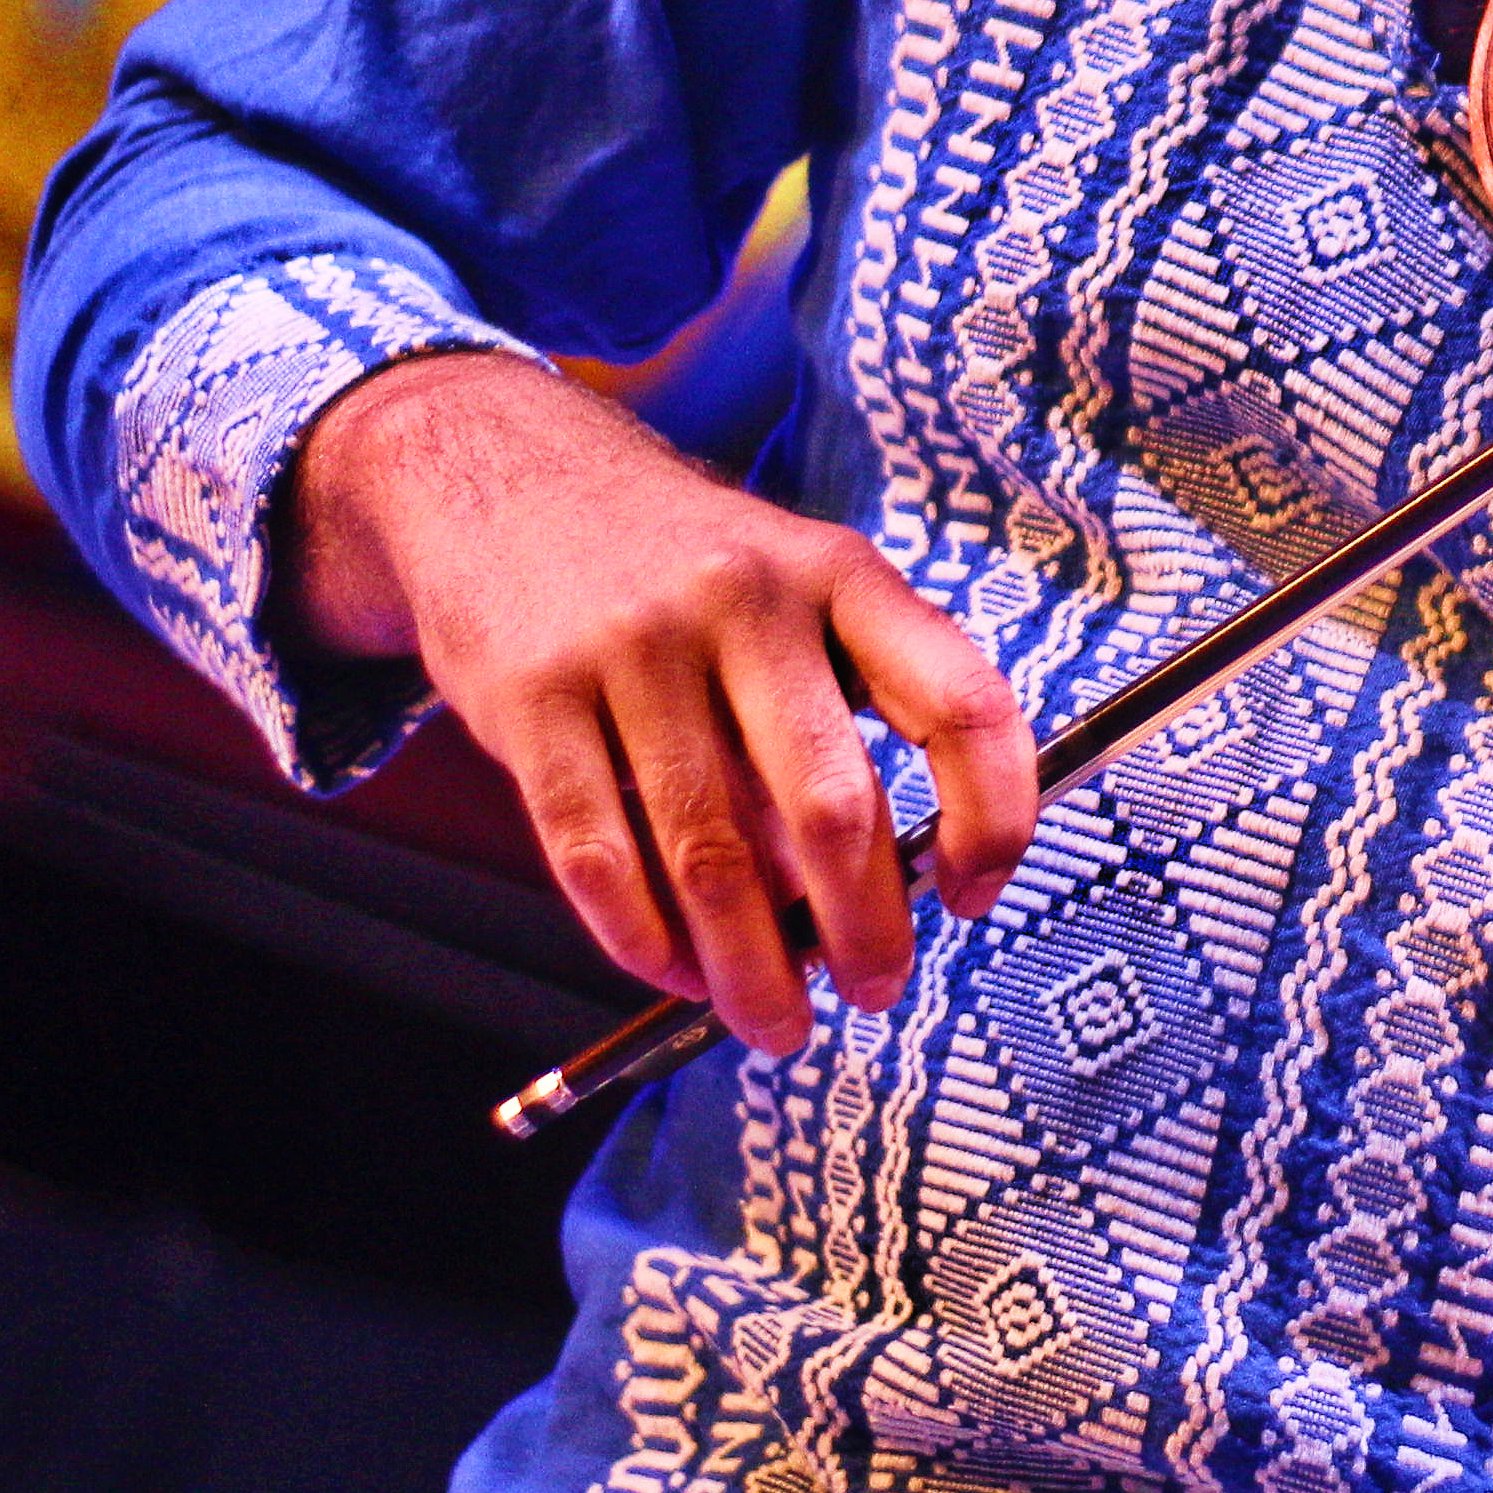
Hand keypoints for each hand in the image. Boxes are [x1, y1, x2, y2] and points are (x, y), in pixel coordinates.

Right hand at [288, 354, 1033, 1054]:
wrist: (498, 470)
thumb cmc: (681, 561)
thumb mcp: (790, 582)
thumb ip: (843, 707)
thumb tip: (879, 894)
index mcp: (839, 571)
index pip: (961, 702)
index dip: (993, 815)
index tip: (973, 895)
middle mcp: (745, 598)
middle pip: (833, 806)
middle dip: (865, 930)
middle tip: (874, 992)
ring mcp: (632, 645)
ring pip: (714, 856)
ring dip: (751, 969)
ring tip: (774, 1022)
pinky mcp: (532, 696)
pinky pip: (597, 854)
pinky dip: (641, 939)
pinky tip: (673, 972)